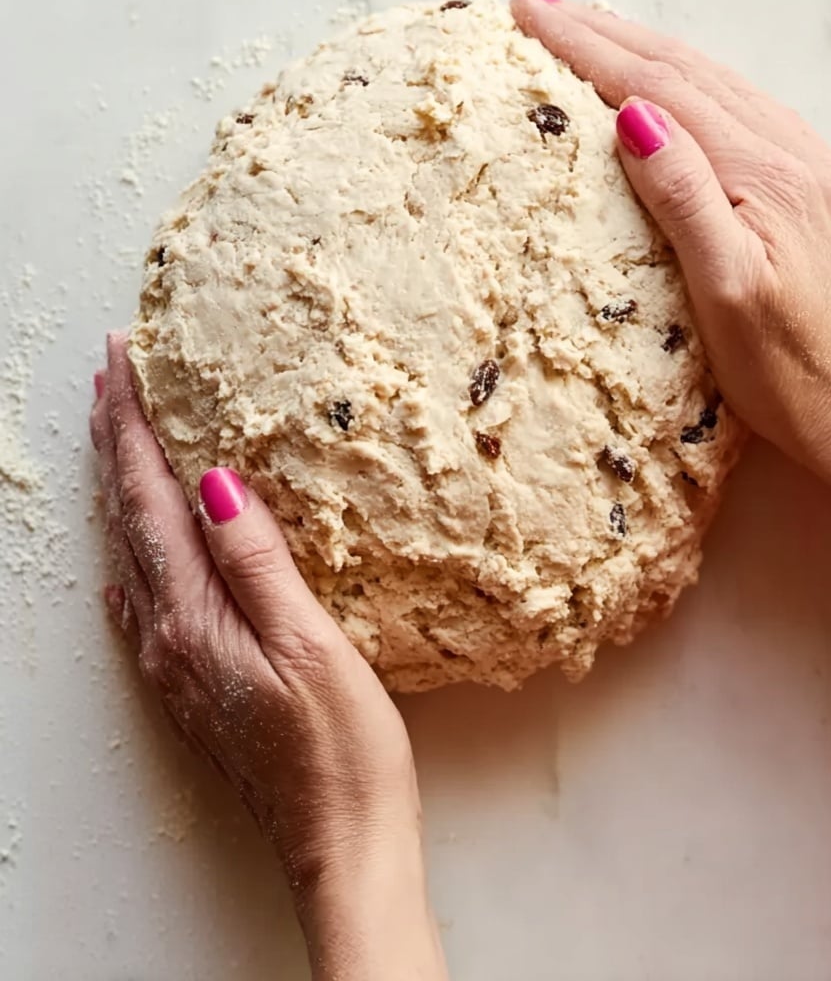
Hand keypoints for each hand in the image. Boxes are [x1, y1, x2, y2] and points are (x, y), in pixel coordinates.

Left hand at [90, 334, 446, 979]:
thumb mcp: (309, 644)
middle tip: (110, 380)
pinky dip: (135, 562)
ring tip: (120, 444)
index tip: (123, 364)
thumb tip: (211, 481)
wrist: (342, 844)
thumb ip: (255, 561)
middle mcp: (170, 639)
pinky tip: (128, 567)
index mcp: (196, 619)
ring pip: (135, 556)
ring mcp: (178, 668)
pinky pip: (147, 606)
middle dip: (117, 445)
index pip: (152, 501)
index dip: (135, 429)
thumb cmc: (342, 750)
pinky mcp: (196, 689)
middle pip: (130, 522)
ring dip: (125, 492)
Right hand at [511, 0, 830, 498]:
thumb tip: (634, 115)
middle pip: (689, 72)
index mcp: (767, 177)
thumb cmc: (801, 381)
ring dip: (649, 51)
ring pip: (717, 86)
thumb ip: (686, 198)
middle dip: (610, 33)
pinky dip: (692, 85)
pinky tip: (674, 90)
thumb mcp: (729, 296)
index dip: (590, 48)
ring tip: (593, 29)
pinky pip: (744, 113)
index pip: (661, 90)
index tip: (531, 13)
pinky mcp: (819, 196)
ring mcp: (813, 172)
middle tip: (542, 5)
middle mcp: (796, 158)